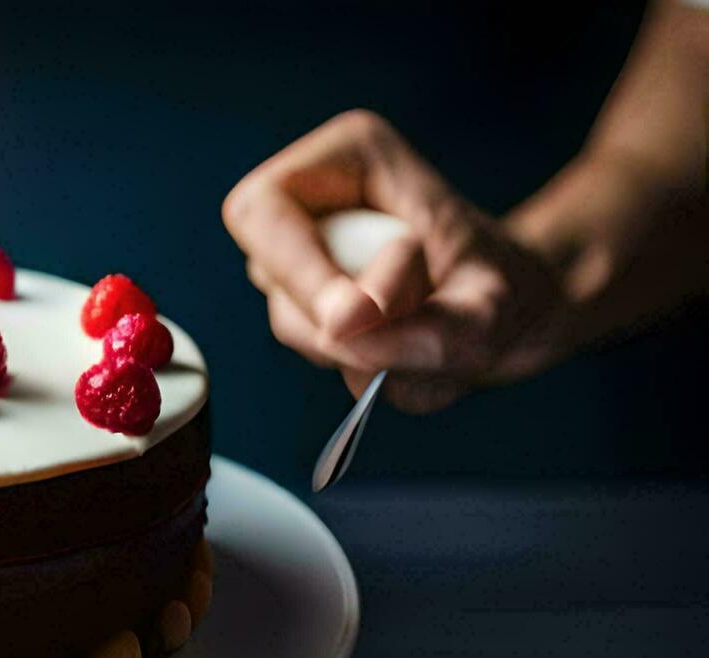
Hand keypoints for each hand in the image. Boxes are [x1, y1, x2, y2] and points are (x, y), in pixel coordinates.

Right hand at [222, 110, 562, 413]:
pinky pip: (316, 351)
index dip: (296, 271)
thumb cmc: (513, 288)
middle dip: (340, 319)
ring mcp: (307, 253)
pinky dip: (368, 367)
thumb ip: (421, 325)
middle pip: (271, 274)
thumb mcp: (488, 311)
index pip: (263, 211)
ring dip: (363, 349)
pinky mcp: (312, 300)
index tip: (353, 319)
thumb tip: (342, 326)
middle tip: (421, 330)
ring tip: (436, 338)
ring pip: (293, 321)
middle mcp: (314, 200)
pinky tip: (415, 351)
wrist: (529, 312)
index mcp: (347, 156)